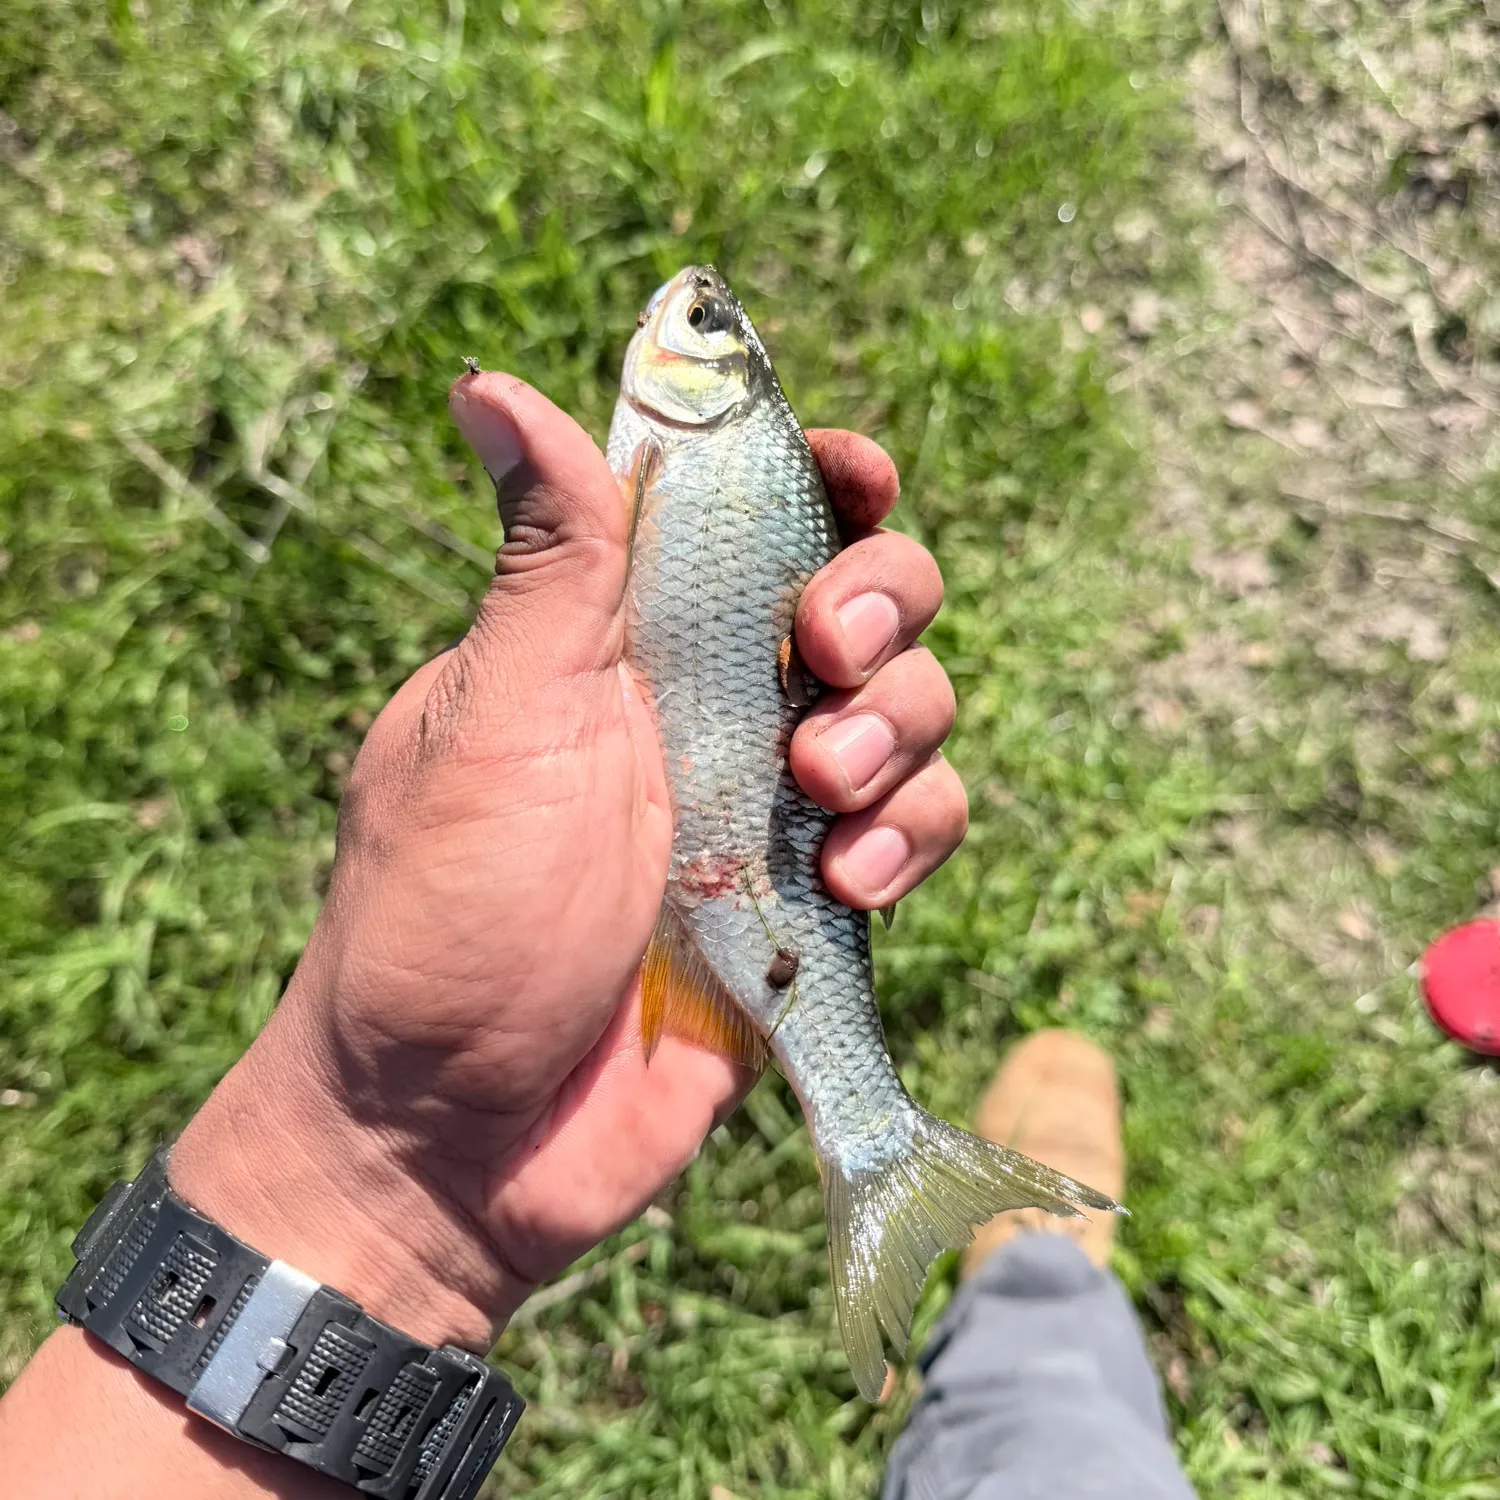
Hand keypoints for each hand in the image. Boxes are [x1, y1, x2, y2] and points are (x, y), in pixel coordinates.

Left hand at [170, 374, 967, 1347]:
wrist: (456, 1144)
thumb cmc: (446, 921)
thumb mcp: (495, 720)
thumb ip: (543, 561)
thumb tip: (489, 384)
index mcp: (621, 639)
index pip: (746, 512)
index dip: (820, 476)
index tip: (857, 478)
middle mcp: (706, 705)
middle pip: (863, 592)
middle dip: (879, 602)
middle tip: (822, 656)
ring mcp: (768, 806)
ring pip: (909, 709)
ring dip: (896, 729)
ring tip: (820, 791)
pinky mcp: (811, 903)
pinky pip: (917, 829)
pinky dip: (911, 838)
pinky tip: (847, 885)